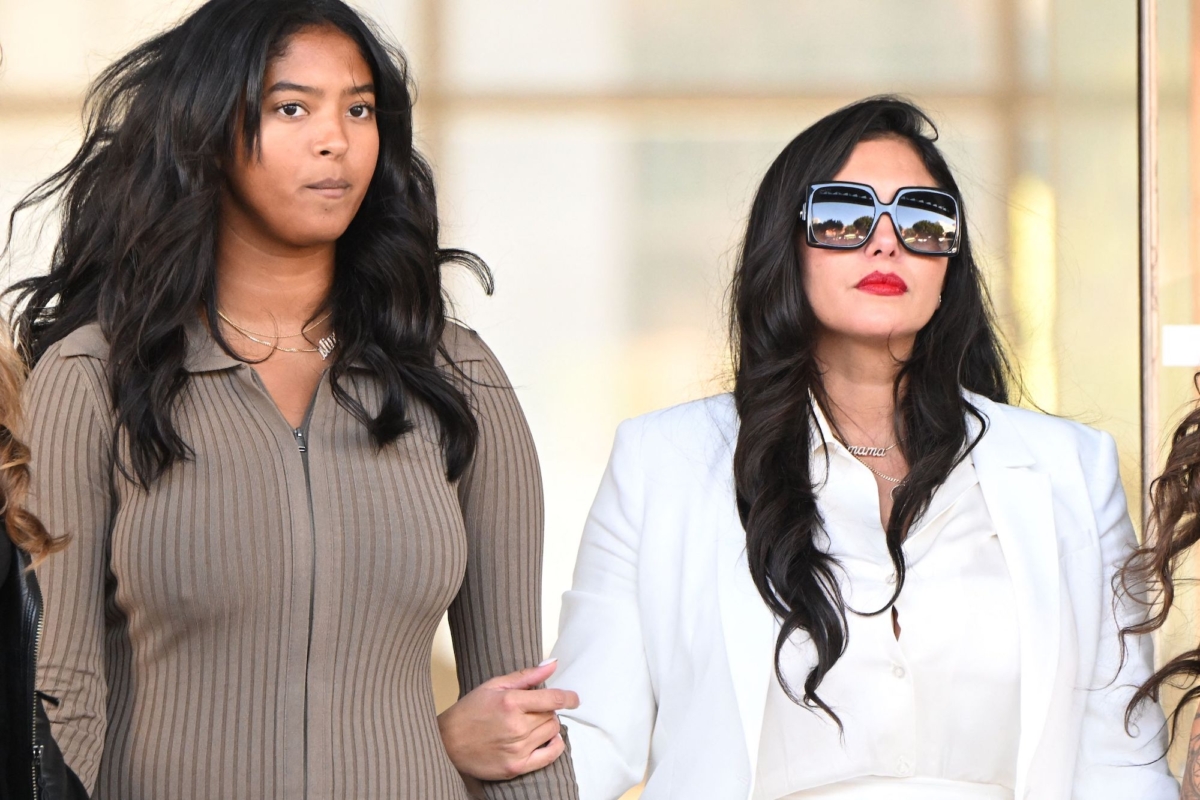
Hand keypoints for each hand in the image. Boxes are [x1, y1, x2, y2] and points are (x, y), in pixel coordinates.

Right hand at [438, 658, 579, 780]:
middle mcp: (516, 726)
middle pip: (552, 715)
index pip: (552, 698)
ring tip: (531, 723)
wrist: (447, 743)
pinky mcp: (516, 766)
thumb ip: (526, 676)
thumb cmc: (469, 711)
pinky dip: (554, 745)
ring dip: (547, 726)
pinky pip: (550, 755)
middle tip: (532, 710)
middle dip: (547, 710)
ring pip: (552, 732)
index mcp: (510, 702)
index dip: (568, 697)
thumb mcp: (494, 685)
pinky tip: (547, 739)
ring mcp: (517, 748)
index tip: (574, 698)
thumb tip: (552, 664)